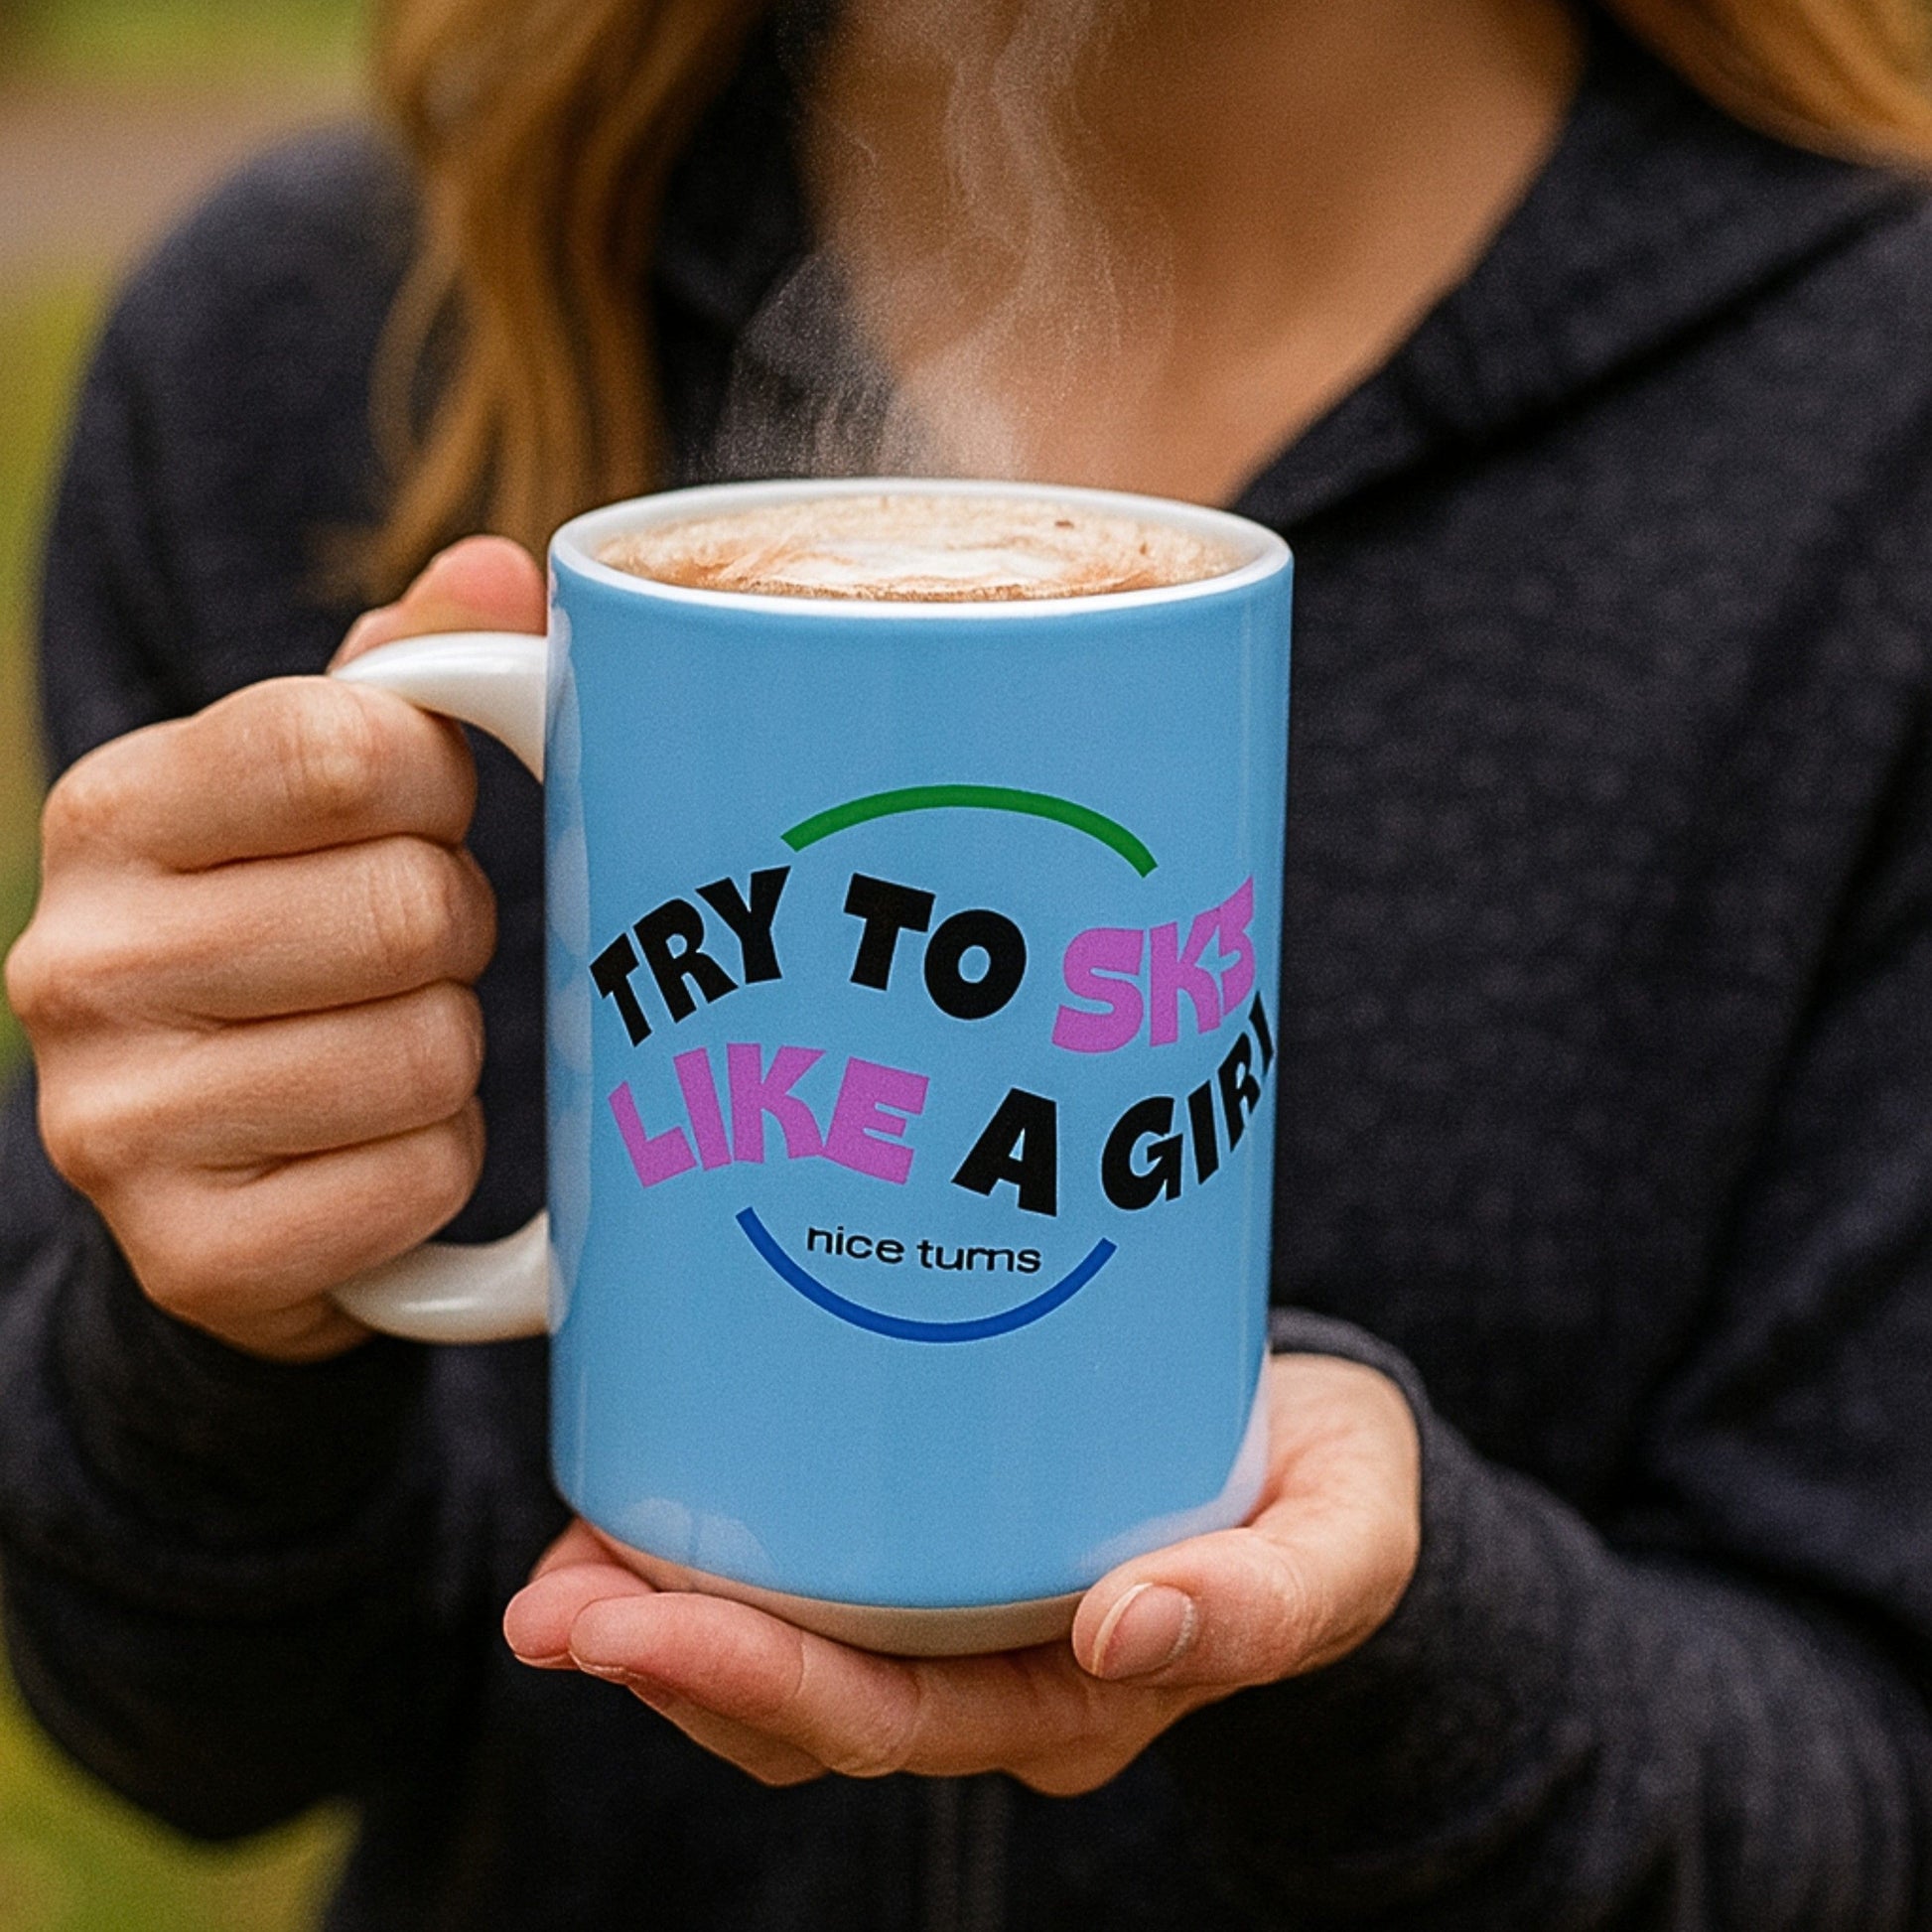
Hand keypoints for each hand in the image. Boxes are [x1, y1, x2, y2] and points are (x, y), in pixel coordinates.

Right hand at [4, 538, 542, 1360]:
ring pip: (427, 1055)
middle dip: (457, 928)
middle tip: (419, 950)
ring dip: (452, 1053)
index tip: (428, 808)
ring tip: (392, 1042)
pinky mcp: (189, 1253)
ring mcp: (115, 1123)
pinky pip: (419, 1183)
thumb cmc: (296, 929)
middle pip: (407, 910)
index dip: (440, 780)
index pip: (342, 747)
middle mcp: (79, 962)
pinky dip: (439, 1164)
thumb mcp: (325, 789)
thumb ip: (408, 674)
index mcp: (114, 811)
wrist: (216, 1163)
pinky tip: (378, 1148)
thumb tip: (498, 574)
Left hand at [504, 1352, 1419, 1792]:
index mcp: (1074, 1702)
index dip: (753, 1683)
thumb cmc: (1331, 1494)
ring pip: (782, 1663)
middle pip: (805, 1708)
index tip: (628, 1623)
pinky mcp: (935, 1547)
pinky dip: (709, 1560)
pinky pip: (804, 1583)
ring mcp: (957, 1625)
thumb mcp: (1344, 1540)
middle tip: (546, 1607)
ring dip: (659, 1625)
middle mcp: (995, 1684)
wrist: (1323, 1450)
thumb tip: (1126, 1632)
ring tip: (556, 1576)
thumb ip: (1264, 1600)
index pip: (889, 1721)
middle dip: (666, 1664)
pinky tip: (635, 1510)